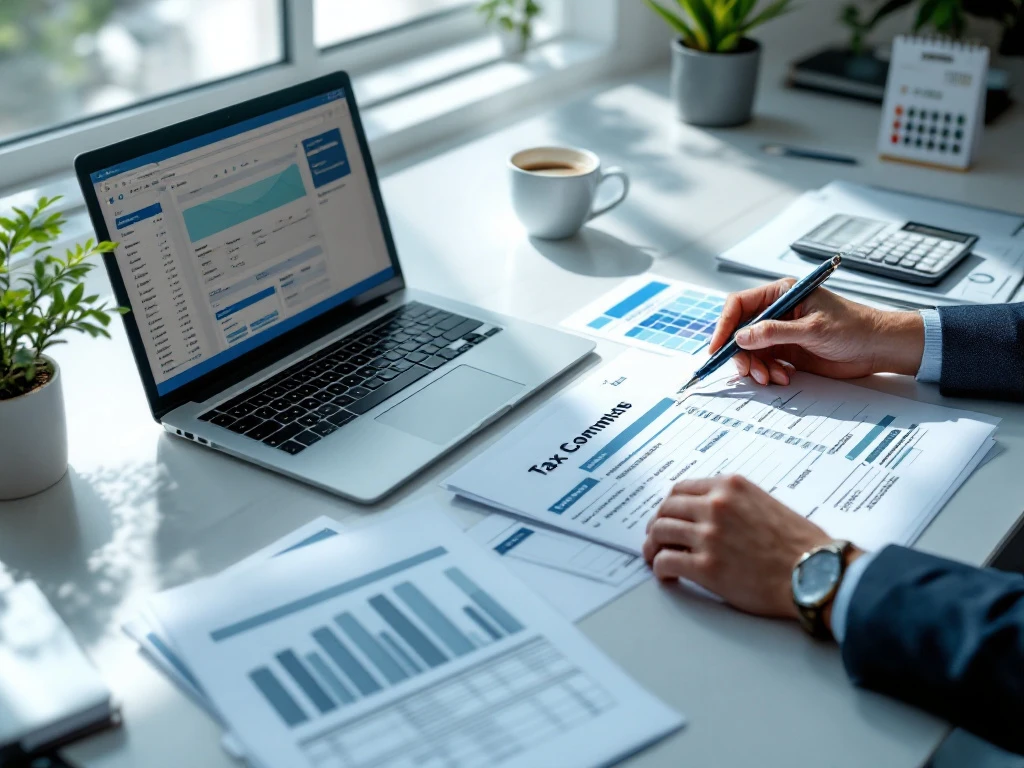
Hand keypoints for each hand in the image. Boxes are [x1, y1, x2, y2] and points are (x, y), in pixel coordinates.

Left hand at [643, 476, 842, 619]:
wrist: (816, 574)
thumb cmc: (802, 544)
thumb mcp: (766, 504)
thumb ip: (736, 503)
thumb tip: (712, 512)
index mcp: (730, 488)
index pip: (681, 488)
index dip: (670, 505)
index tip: (668, 515)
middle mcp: (716, 506)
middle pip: (666, 509)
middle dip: (657, 524)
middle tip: (656, 538)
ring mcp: (709, 536)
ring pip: (660, 533)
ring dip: (653, 545)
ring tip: (655, 556)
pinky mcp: (706, 567)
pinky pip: (666, 561)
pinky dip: (660, 568)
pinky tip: (667, 575)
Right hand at [708, 279, 924, 385]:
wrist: (878, 348)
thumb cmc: (853, 327)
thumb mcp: (812, 329)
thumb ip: (774, 333)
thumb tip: (741, 337)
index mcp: (782, 294)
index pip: (740, 305)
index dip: (724, 325)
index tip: (717, 347)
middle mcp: (777, 311)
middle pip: (740, 331)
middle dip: (741, 353)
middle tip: (748, 371)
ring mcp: (780, 332)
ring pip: (750, 350)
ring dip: (756, 366)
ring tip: (771, 377)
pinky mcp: (787, 351)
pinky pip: (764, 362)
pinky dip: (767, 372)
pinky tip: (783, 377)